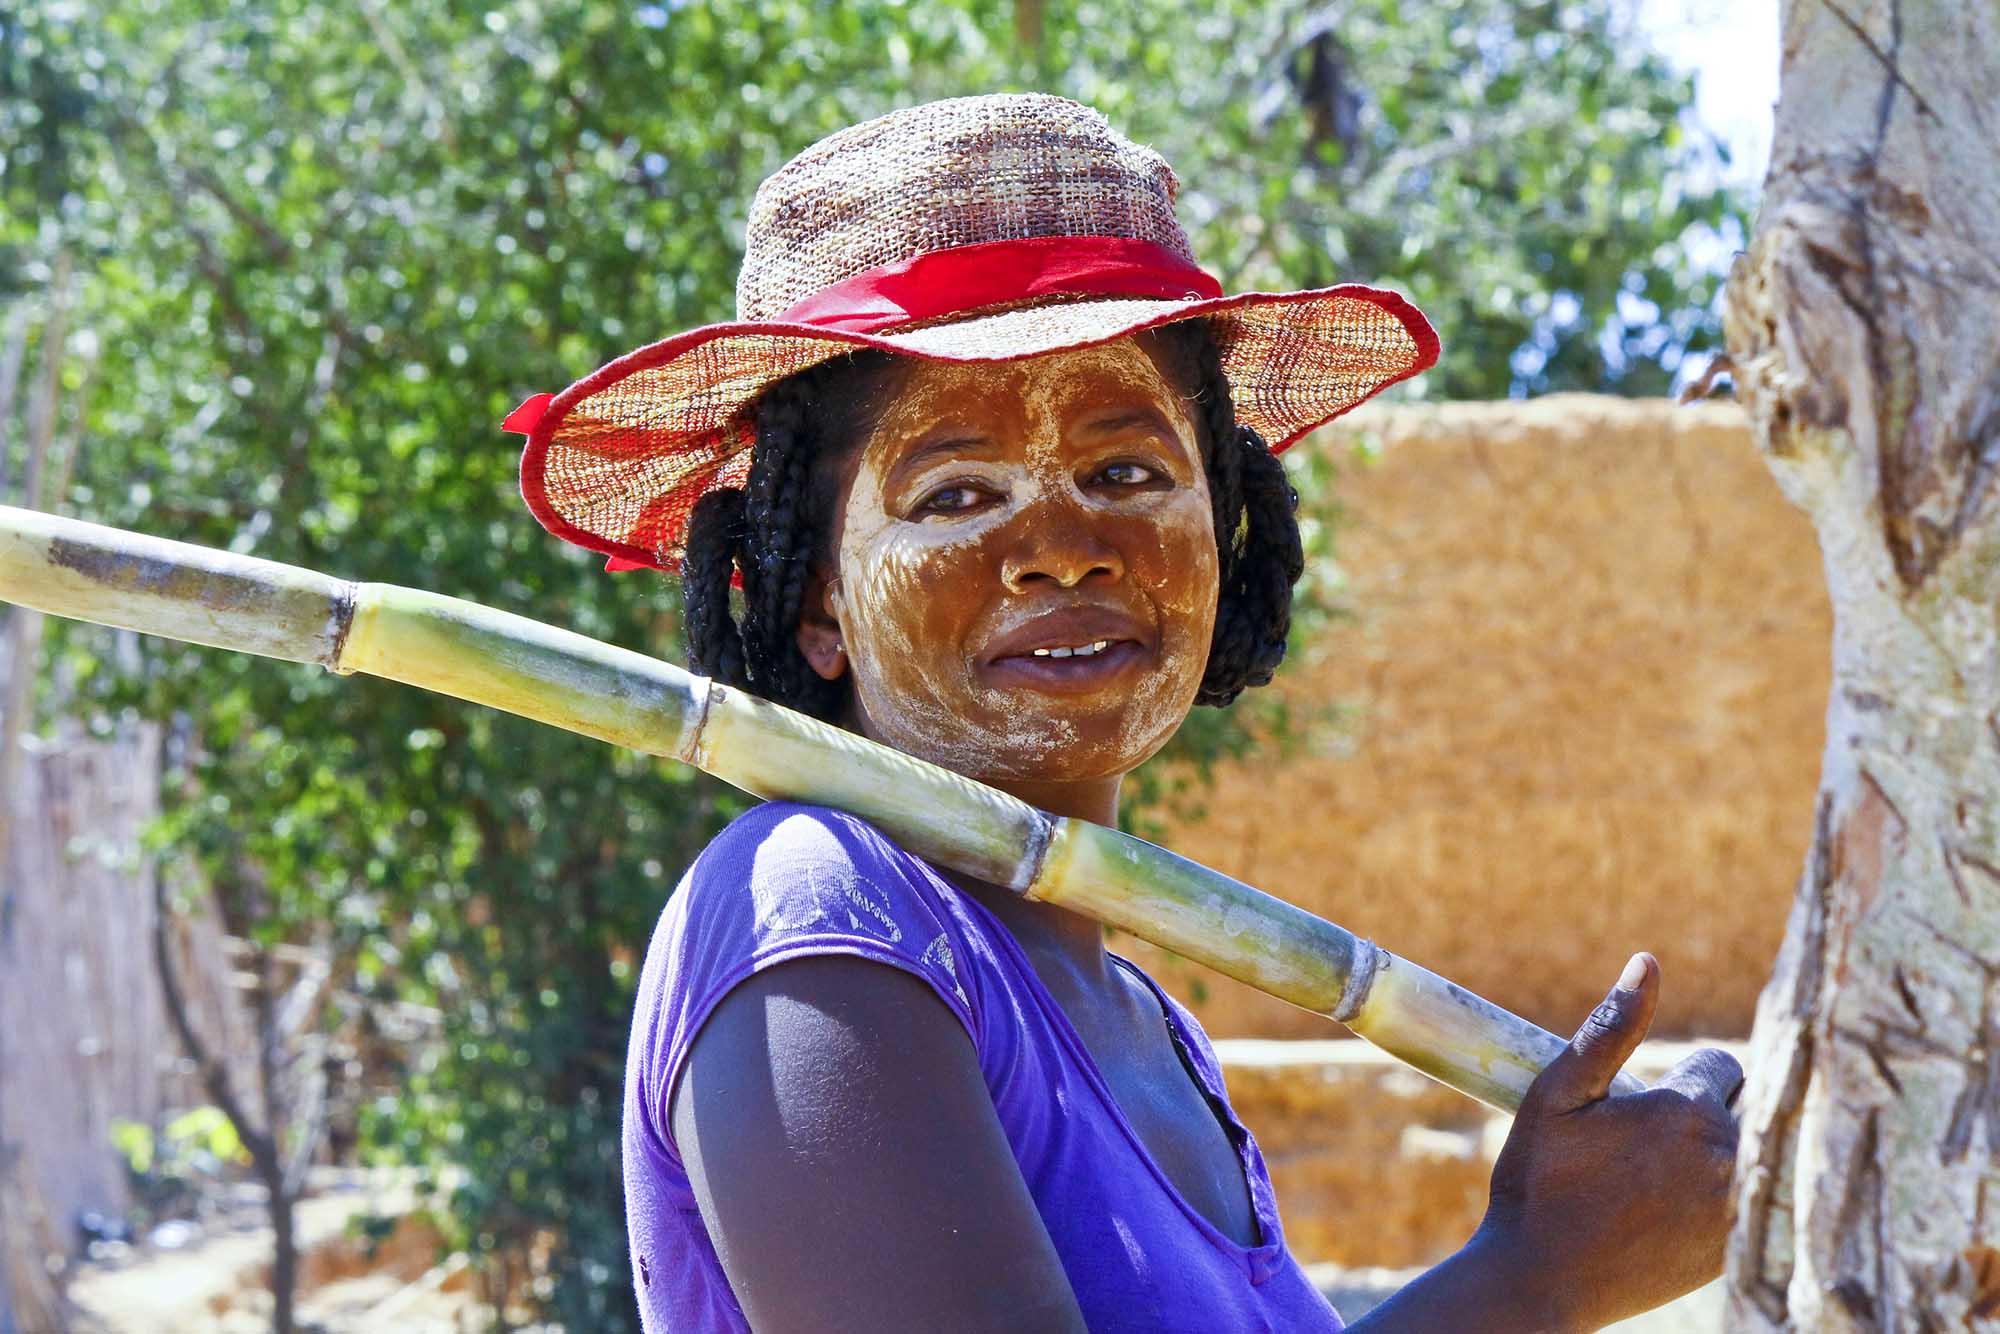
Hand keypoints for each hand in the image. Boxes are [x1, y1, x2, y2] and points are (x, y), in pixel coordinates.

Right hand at [1475, 952, 1741, 1331]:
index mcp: (1687, 1109)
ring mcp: (1739, 1208)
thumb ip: (1610, 1027)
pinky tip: (1678, 1212)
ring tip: (1666, 1176)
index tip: (1642, 1108)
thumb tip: (1647, 961)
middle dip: (1712, 1112)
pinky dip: (1729, 1197)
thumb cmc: (1540, 1181)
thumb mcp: (1558, 1093)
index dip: (1679, 1080)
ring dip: (1725, 1153)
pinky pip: (1755, 1201)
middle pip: (1749, 1106)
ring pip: (1757, 1152)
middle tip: (1655, 1142)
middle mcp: (1729, 1156)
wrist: (1543, 1279)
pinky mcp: (1739, 1249)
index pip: (1719, 1066)